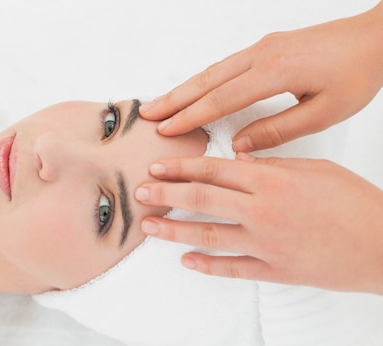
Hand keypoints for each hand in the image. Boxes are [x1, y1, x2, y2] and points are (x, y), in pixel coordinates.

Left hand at [135, 155, 382, 293]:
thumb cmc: (355, 202)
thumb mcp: (315, 170)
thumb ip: (272, 164)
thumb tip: (238, 159)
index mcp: (271, 180)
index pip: (214, 170)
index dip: (181, 167)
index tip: (156, 166)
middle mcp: (262, 211)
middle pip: (202, 200)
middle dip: (166, 196)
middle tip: (139, 193)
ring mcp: (266, 244)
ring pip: (209, 235)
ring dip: (175, 231)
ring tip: (149, 227)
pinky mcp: (275, 271)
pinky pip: (233, 270)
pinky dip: (207, 265)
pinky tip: (186, 261)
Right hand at [140, 2, 382, 151]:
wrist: (378, 38)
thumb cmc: (358, 72)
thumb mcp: (325, 111)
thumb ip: (279, 130)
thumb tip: (240, 146)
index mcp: (275, 72)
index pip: (221, 99)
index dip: (191, 116)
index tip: (167, 130)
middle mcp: (262, 55)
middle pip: (207, 81)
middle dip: (174, 100)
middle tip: (147, 115)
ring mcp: (263, 48)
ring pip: (213, 71)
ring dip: (184, 88)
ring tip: (160, 104)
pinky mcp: (267, 47)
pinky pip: (225, 65)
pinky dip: (203, 79)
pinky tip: (193, 90)